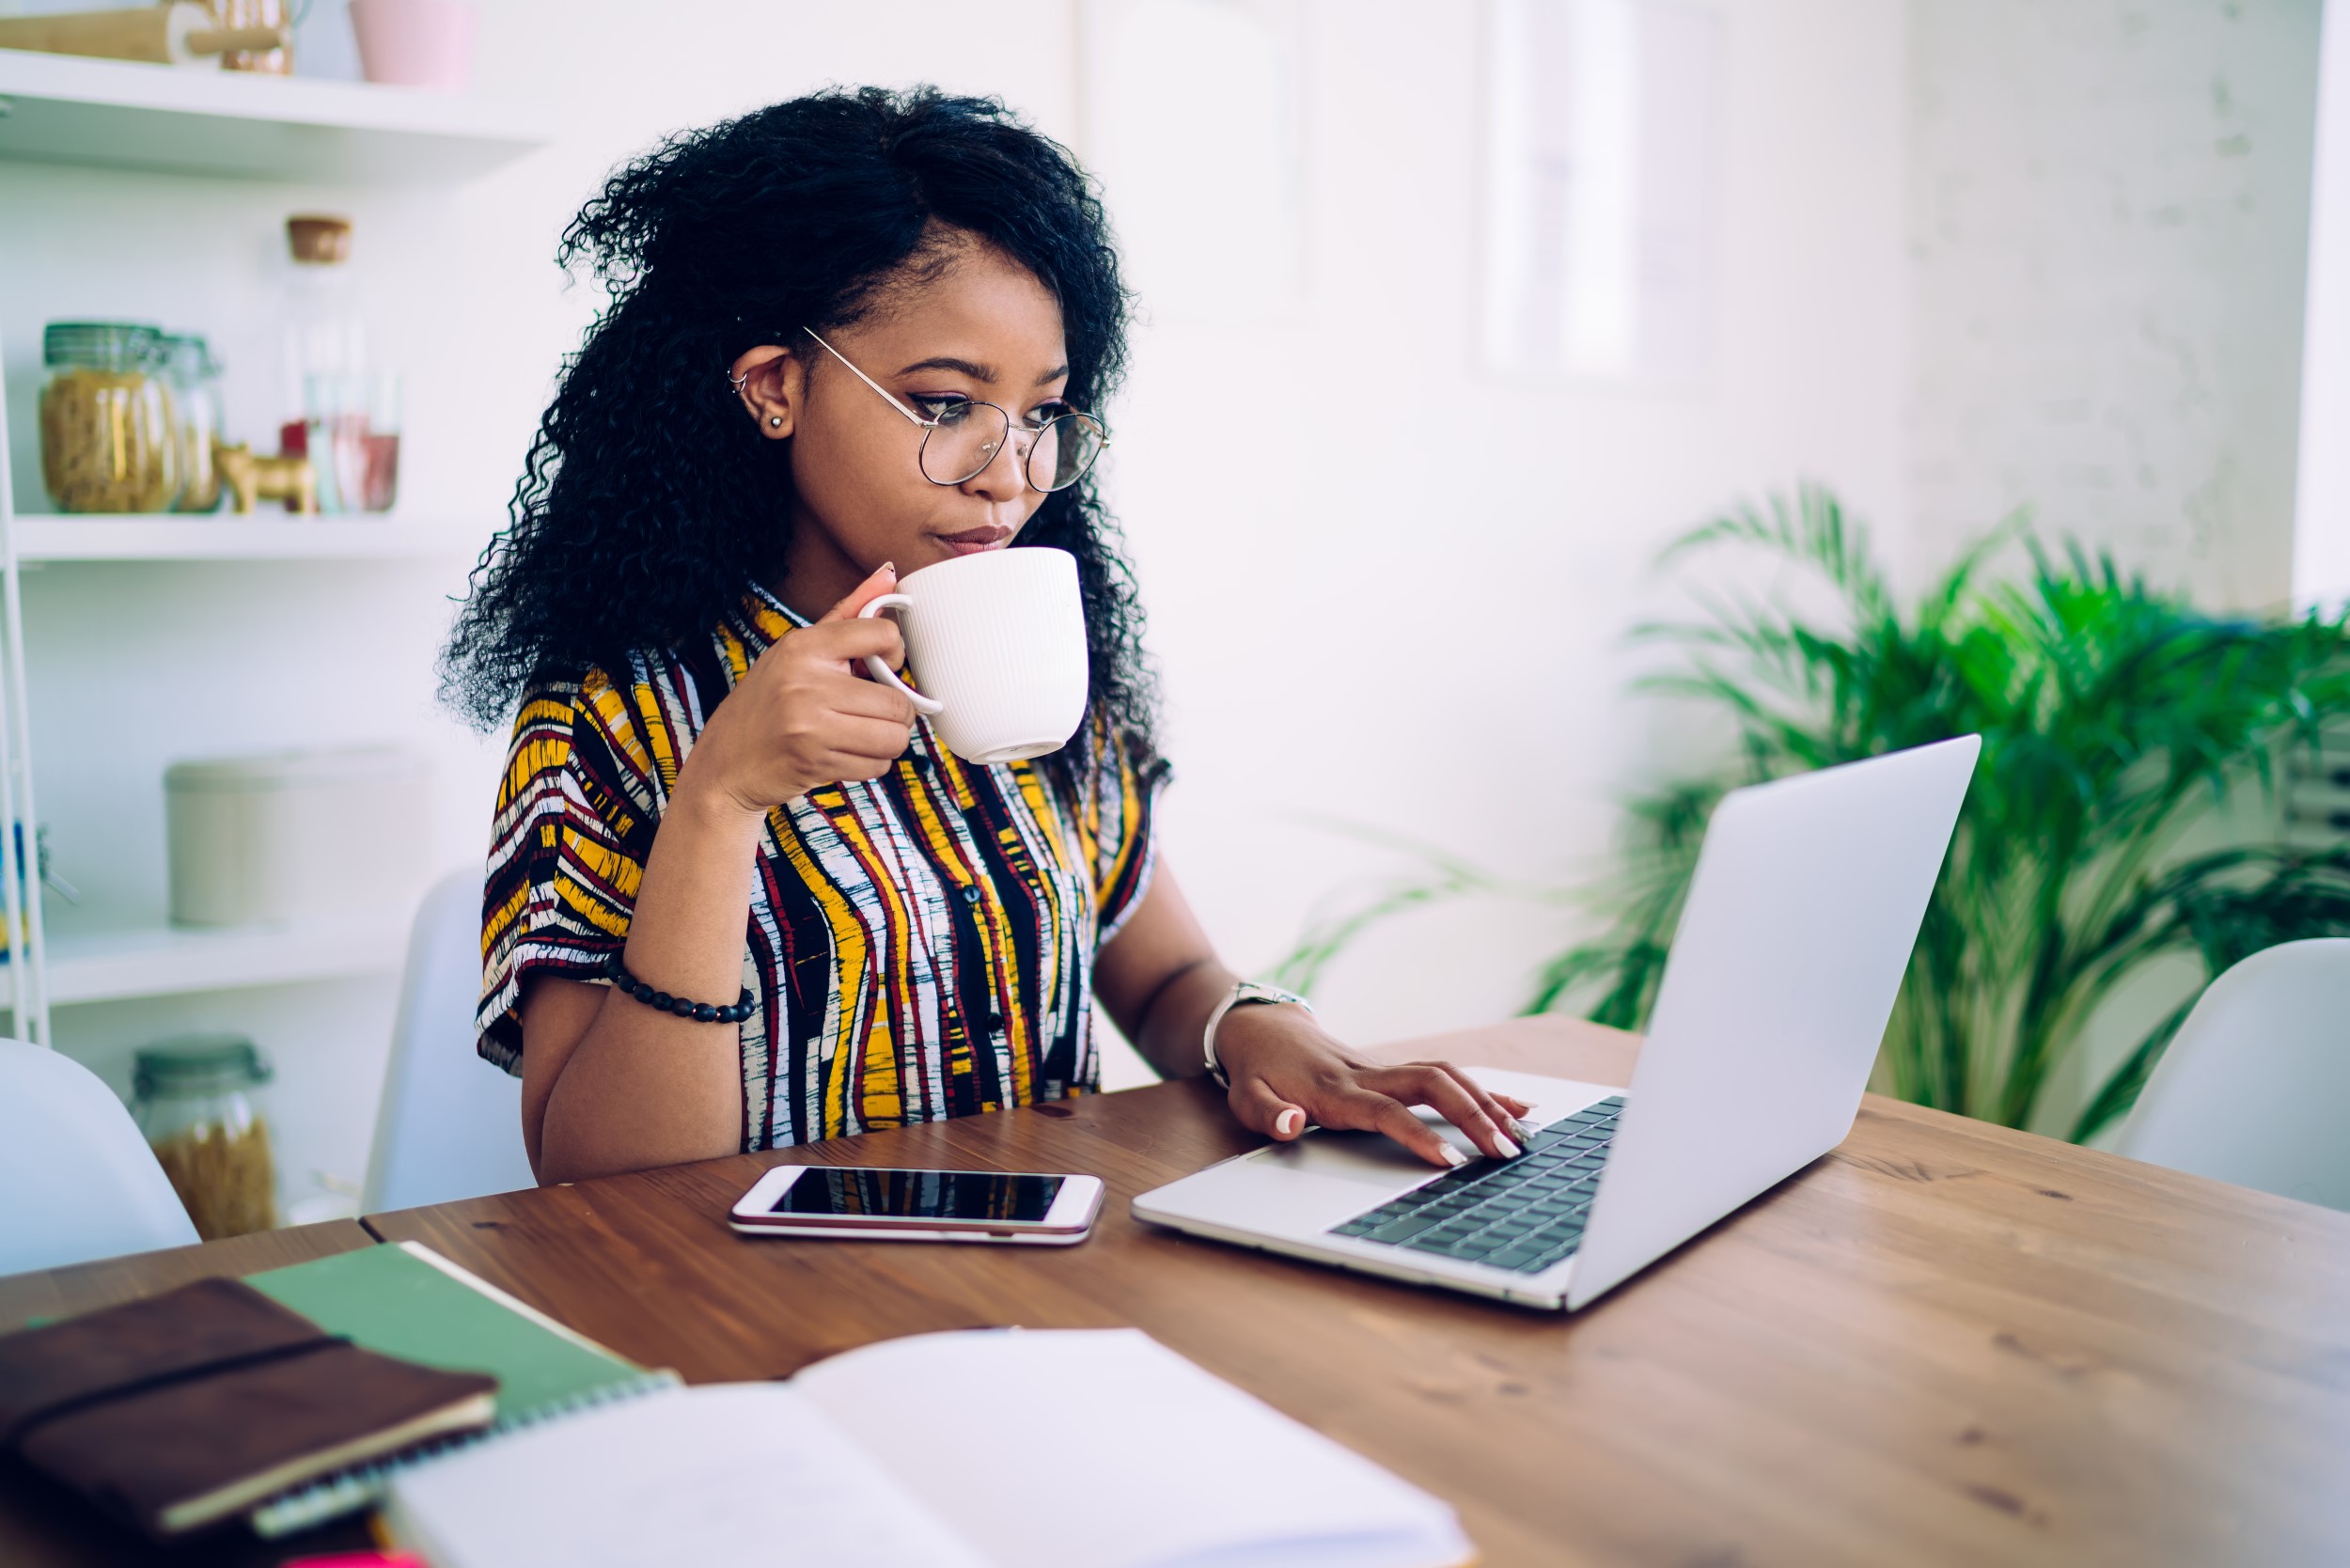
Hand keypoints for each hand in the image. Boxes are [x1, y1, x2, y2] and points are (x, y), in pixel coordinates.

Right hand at [679, 564, 919, 815]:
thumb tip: (890, 572)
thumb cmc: (769, 701)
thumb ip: (849, 611)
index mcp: (804, 646)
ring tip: (862, 734)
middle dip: (895, 712)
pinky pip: (877, 766)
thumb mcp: (799, 650)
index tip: (883, 665)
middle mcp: (805, 682)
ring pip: (893, 736)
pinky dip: (871, 764)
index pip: (883, 634)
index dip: (896, 653)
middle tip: (873, 712)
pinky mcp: (814, 761)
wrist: (725, 762)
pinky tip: (845, 754)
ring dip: (887, 741)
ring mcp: (809, 724)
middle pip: (896, 700)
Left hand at [1213, 1005, 1533, 1166]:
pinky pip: (1446, 1073)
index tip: (1449, 1161)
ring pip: (1446, 1075)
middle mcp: (1366, 1075)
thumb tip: (1293, 1123)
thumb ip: (1269, 1114)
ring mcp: (1384, 1068)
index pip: (1385, 1112)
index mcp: (1334, 1091)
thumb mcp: (1246, 1097)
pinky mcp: (1394, 1068)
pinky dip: (1483, 1089)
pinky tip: (1517, 1107)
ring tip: (1521, 1136)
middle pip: (1431, 1085)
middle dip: (1472, 1116)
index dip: (1417, 1134)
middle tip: (1505, 1152)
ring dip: (1486, 1102)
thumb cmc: (1257, 1072)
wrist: (1262, 1029)